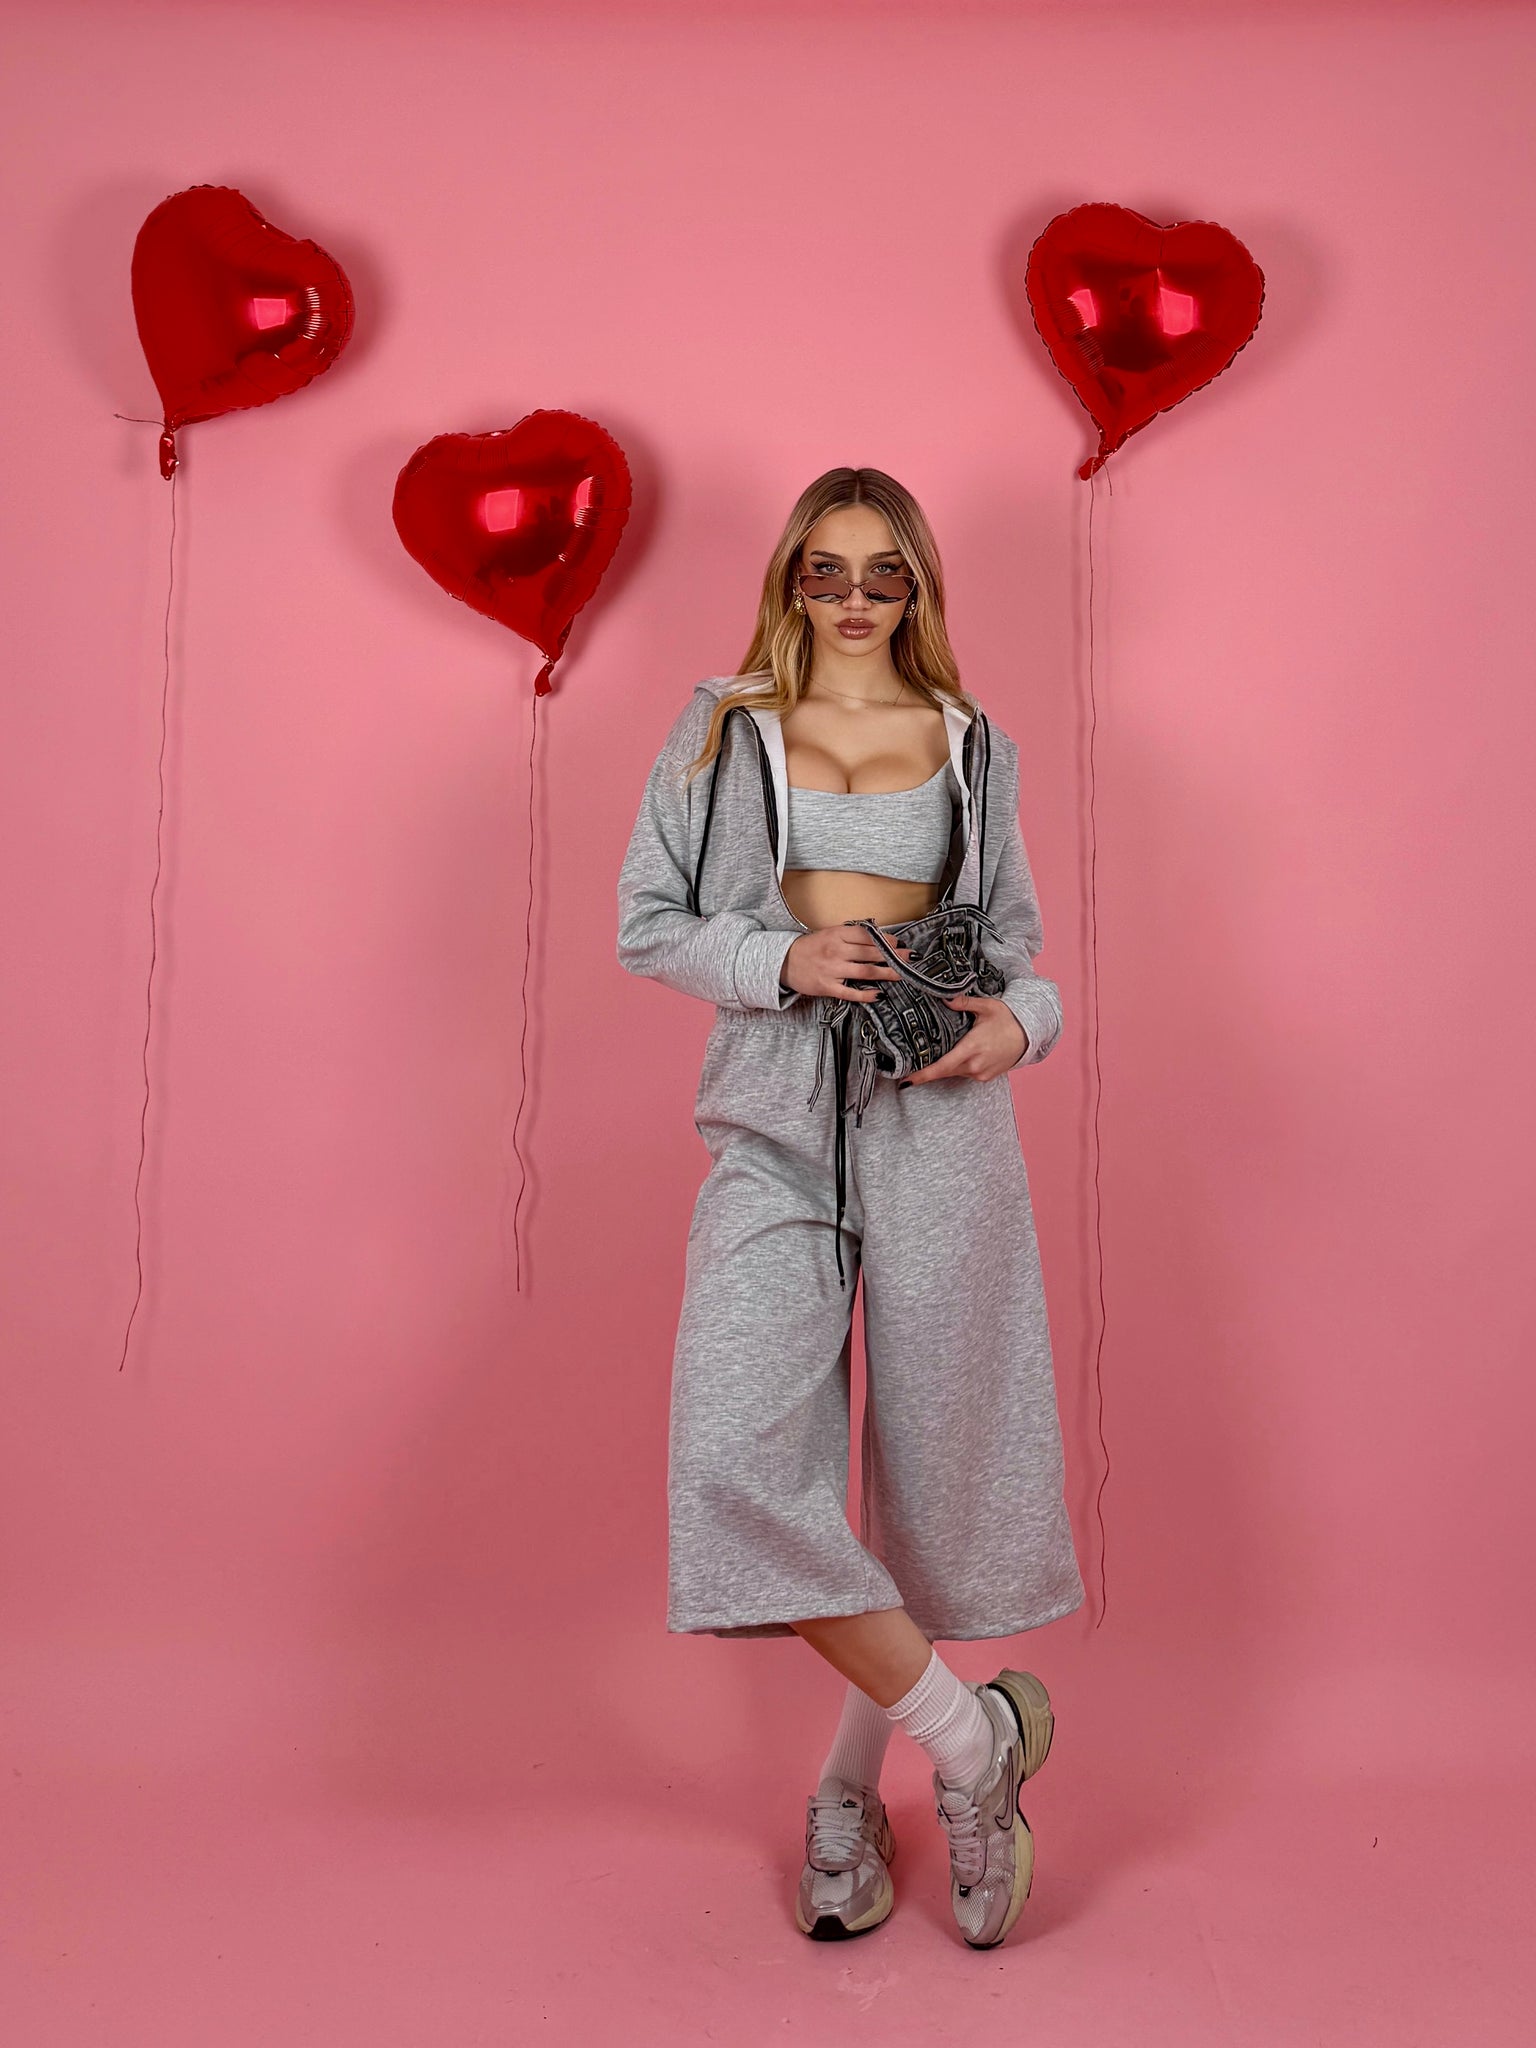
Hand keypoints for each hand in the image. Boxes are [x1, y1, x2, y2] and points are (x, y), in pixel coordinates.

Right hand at [780, 922, 911, 1001]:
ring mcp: (832, 970)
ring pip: (865, 971)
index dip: (886, 939)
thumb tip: (878, 937)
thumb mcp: (829, 934)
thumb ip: (851, 935)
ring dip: (886, 973)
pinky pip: (850, 992)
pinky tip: (878, 995)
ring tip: (901, 974)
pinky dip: (865, 994)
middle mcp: (836, 951)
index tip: (899, 942)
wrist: (784, 962)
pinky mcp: (827, 987)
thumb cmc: (810, 948)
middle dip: (893, 955)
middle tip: (909, 957)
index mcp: (837, 935)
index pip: (867, 935)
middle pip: (871, 953)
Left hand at [901, 995, 1026, 1084]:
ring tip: (934, 1056)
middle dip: (929, 1069)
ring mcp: (980, 1073)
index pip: (942, 1066)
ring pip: (954, 1072)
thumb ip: (963, 1003)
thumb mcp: (986, 1006)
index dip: (923, 1074)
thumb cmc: (1008, 1020)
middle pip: (944, 1071)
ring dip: (945, 1066)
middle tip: (911, 1066)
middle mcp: (975, 1065)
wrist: (1029, 1035)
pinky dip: (958, 1067)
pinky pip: (965, 1074)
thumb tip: (944, 998)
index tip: (907, 1080)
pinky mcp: (985, 1077)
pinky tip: (957, 1056)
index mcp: (972, 1048)